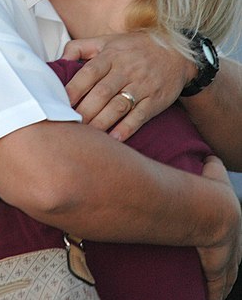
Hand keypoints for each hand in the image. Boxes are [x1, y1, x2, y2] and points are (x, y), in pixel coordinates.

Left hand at [62, 33, 195, 140]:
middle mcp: (126, 70)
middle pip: (101, 93)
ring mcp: (142, 85)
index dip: (74, 89)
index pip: (89, 73)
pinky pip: (139, 116)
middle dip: (84, 111)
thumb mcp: (107, 41)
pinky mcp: (155, 100)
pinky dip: (126, 129)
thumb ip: (80, 47)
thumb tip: (59, 59)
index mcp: (111, 56)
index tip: (59, 103)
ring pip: (118, 106)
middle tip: (69, 125)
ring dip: (101, 122)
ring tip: (86, 136)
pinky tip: (113, 139)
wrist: (178, 53)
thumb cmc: (134, 48)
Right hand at [197, 156, 241, 299]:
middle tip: (220, 268)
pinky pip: (215, 287)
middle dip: (228, 264)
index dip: (230, 243)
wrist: (211, 206)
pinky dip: (213, 294)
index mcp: (233, 222)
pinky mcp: (216, 270)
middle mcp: (233, 243)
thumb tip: (209, 157)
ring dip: (221, 282)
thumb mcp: (213, 170)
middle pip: (233, 259)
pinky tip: (209, 298)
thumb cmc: (209, 187)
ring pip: (227, 276)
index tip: (223, 245)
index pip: (234, 237)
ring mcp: (226, 258)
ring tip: (213, 288)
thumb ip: (212, 163)